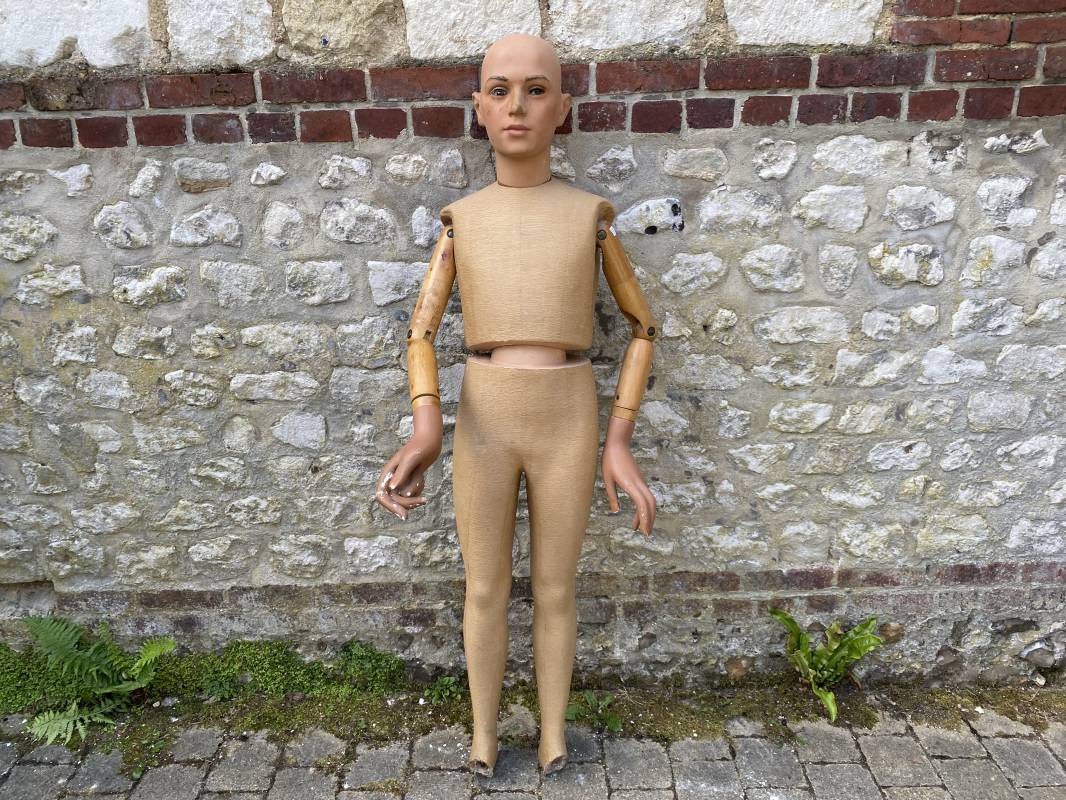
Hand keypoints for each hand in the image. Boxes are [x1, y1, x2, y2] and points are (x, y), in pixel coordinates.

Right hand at [374, 404, 442, 519]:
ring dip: (415, 494)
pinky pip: (413, 493)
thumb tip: (392, 489)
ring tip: (422, 480)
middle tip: (424, 501)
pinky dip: (419, 489)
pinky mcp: (409, 481)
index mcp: (387, 474)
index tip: (404, 514)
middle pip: (395, 500)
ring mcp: (401, 480)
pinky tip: (421, 476)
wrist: (430, 441)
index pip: (382, 496)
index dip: (391, 507)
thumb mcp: (410, 459)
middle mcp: (392, 479)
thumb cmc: (419, 447)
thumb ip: (401, 474)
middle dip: (408, 503)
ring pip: (405, 498)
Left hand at [601, 415, 655, 535]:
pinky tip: (636, 516)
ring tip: (639, 528)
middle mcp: (639, 483)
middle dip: (649, 519)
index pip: (642, 503)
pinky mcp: (640, 481)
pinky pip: (645, 496)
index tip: (643, 530)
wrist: (618, 444)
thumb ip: (611, 495)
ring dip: (647, 515)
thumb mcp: (607, 479)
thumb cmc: (610, 460)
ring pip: (650, 501)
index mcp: (630, 483)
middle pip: (650, 504)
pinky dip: (643, 508)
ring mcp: (641, 482)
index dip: (644, 517)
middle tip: (645, 534)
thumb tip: (615, 511)